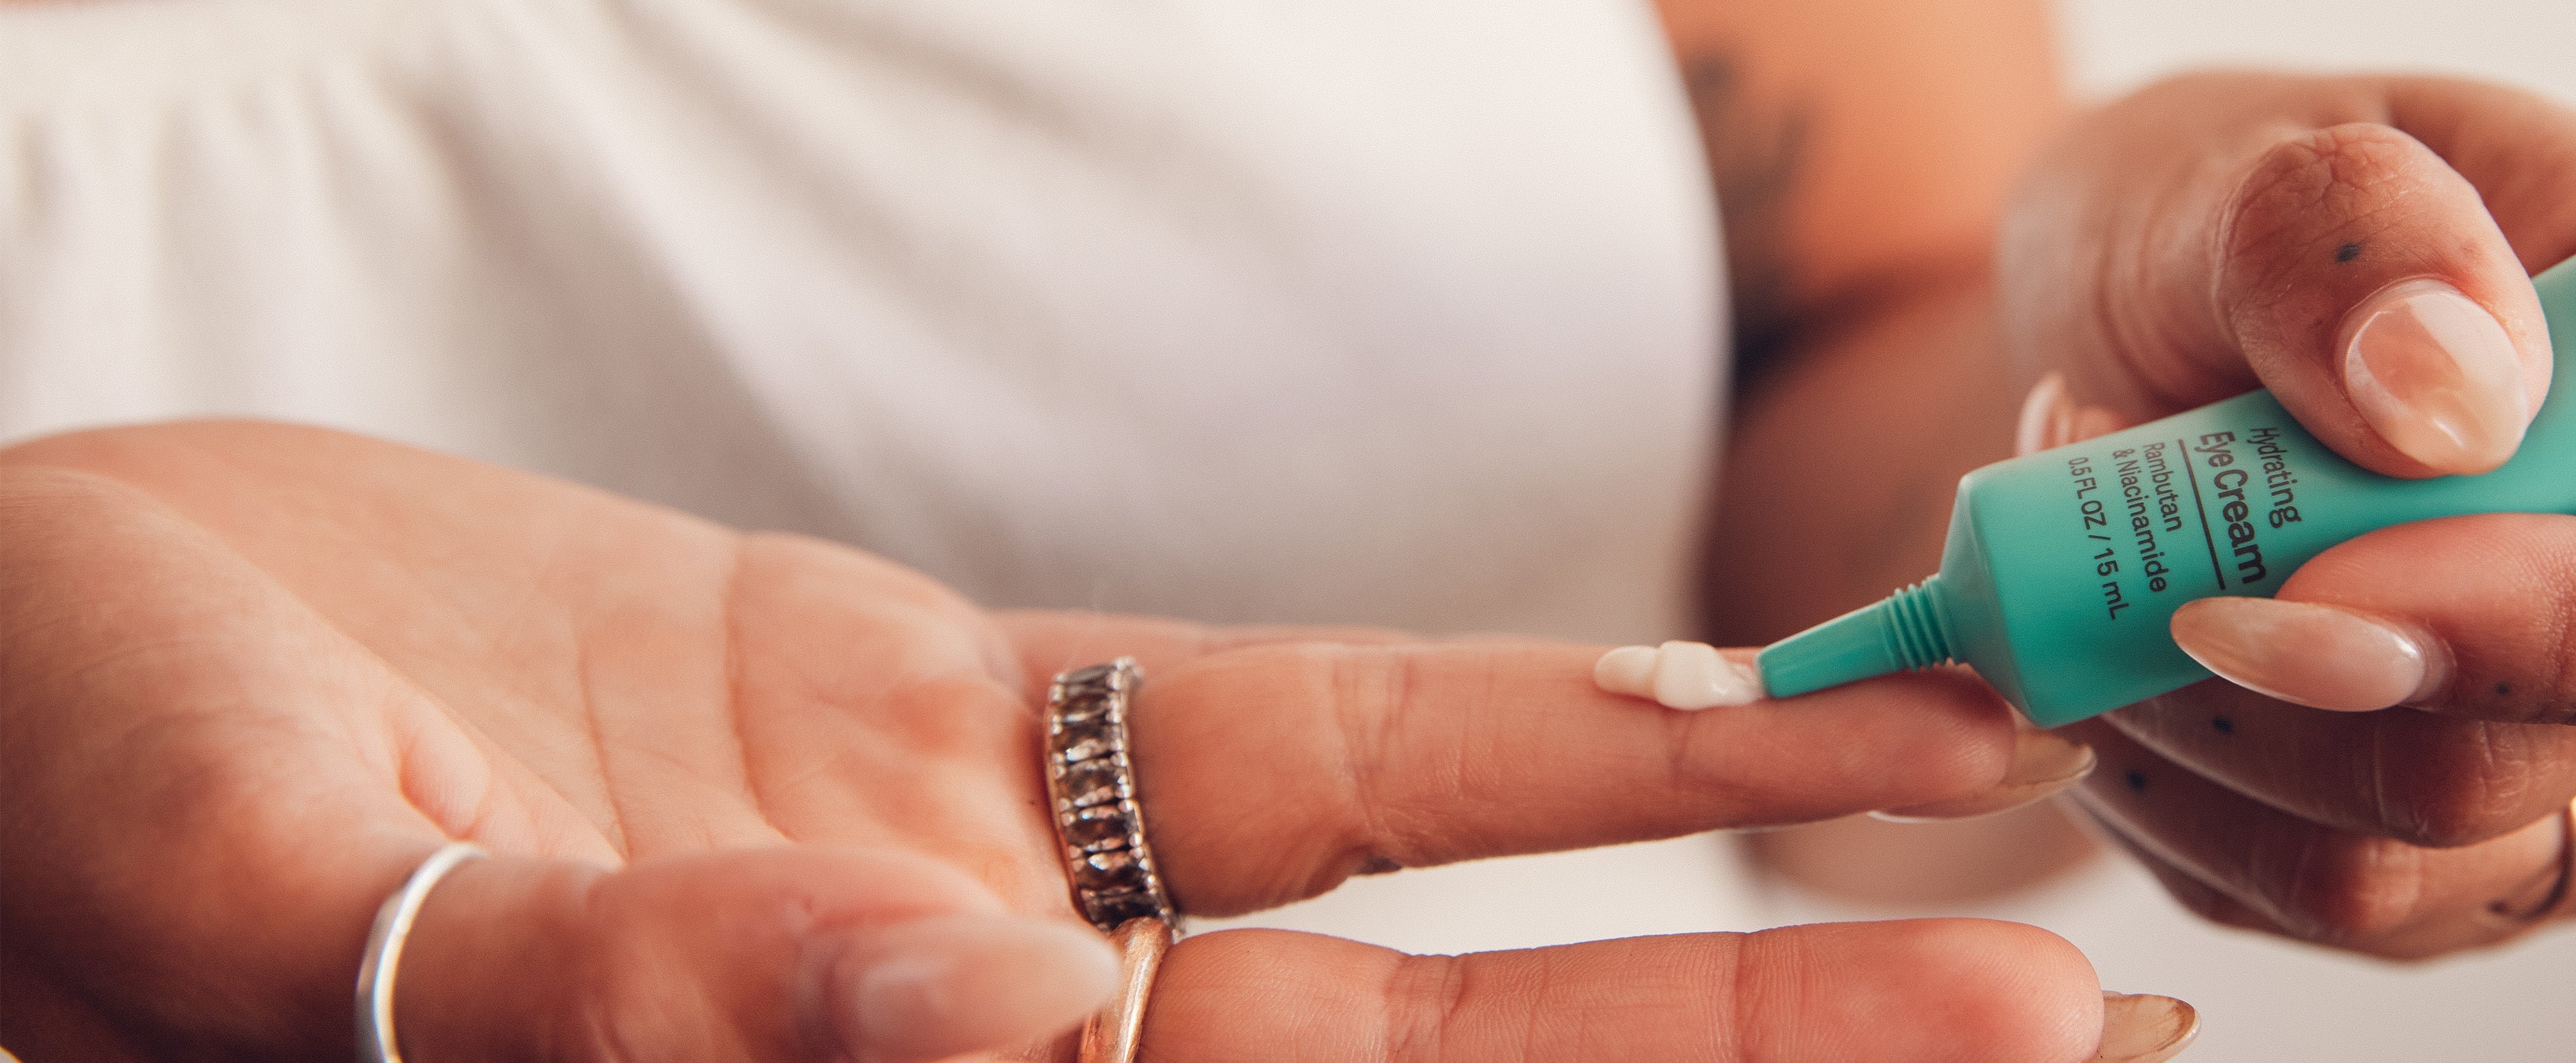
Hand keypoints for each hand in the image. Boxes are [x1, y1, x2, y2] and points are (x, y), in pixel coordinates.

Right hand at [0, 423, 2160, 1061]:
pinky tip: (1741, 699)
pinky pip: (1271, 744)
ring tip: (2004, 882)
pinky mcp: (952, 735)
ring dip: (1699, 929)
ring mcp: (985, 934)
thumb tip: (964, 1031)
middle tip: (2063, 1044)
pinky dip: (1502, 721)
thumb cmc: (48, 807)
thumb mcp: (276, 913)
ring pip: (1407, 973)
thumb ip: (617, 1004)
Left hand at [2001, 73, 2575, 957]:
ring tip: (2110, 498)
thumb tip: (2449, 391)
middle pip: (2548, 761)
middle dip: (2289, 634)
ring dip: (2188, 690)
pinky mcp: (2436, 878)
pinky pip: (2280, 888)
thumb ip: (2358, 239)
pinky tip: (2122, 607)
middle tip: (2127, 452)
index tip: (2328, 557)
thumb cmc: (2245, 230)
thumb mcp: (2271, 153)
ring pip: (2387, 858)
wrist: (2123, 339)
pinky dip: (2154, 752)